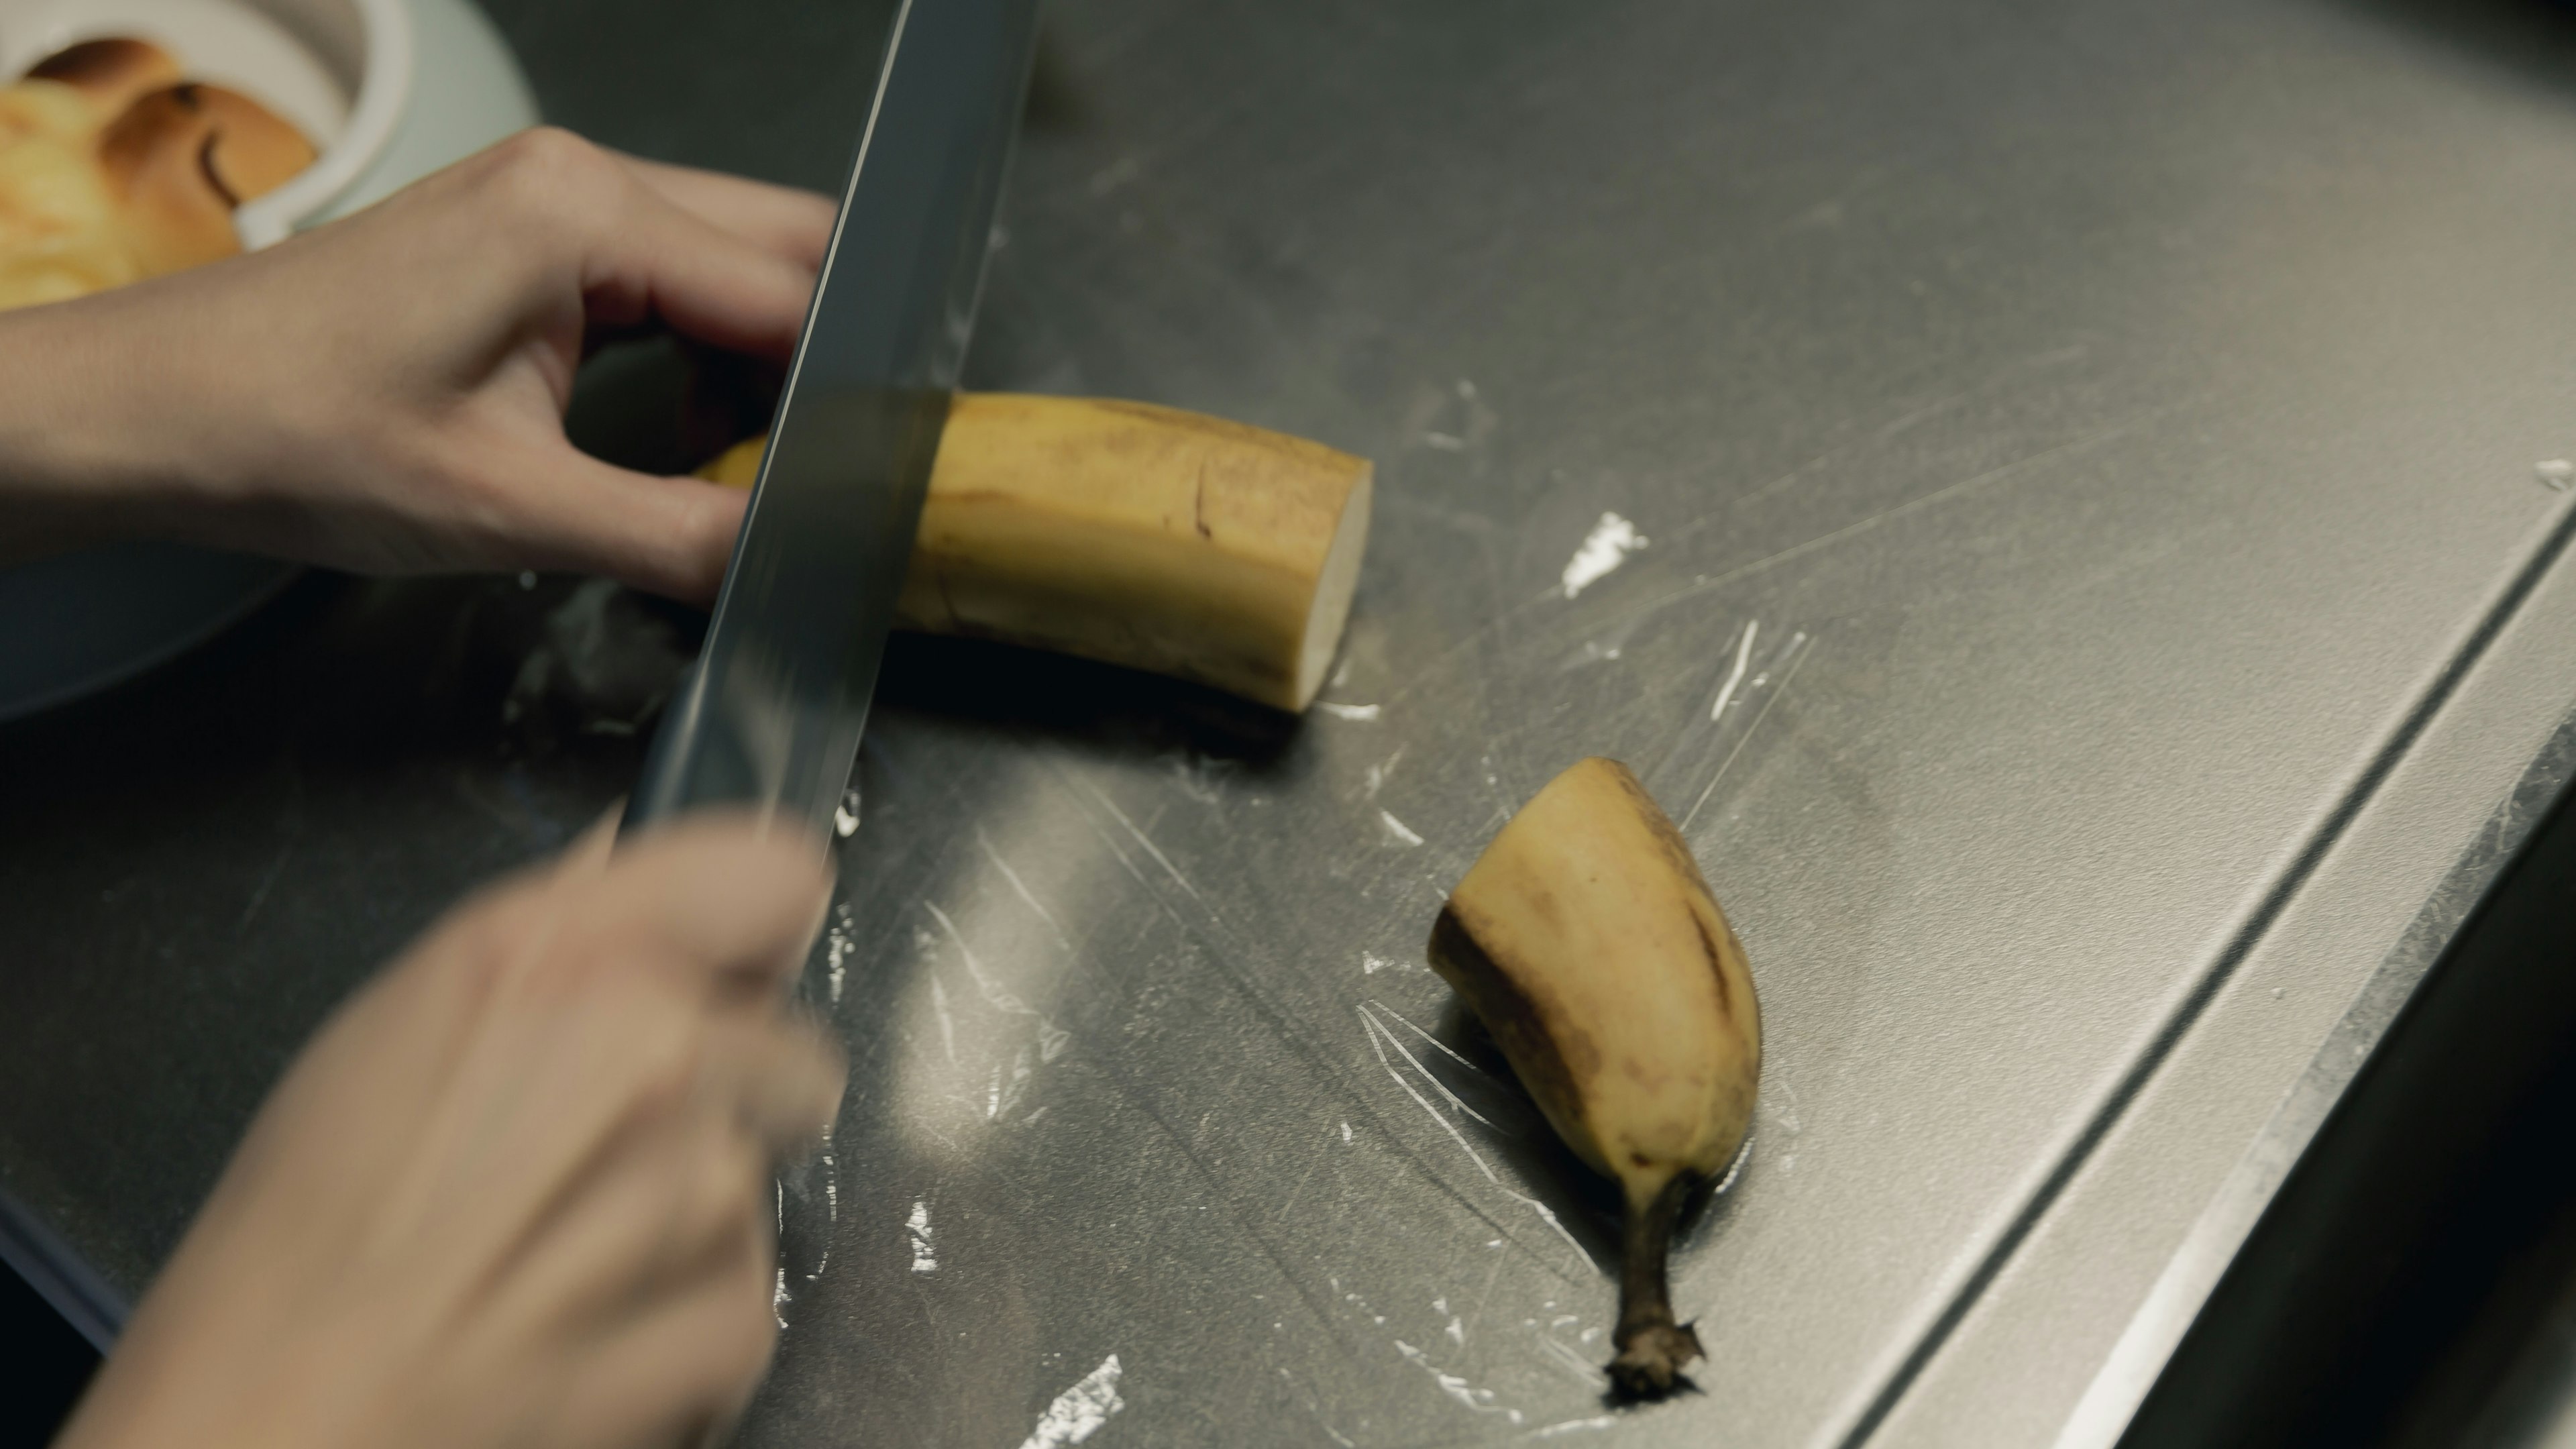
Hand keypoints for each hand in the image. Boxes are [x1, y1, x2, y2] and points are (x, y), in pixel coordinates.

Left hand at [0, 129, 833, 602]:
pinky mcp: (527, 237)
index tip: (856, 485)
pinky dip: (697, 354)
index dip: (835, 397)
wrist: (151, 413)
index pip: (789, 294)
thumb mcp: (509, 512)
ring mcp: (550, 199)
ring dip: (755, 364)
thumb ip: (673, 535)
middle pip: (782, 251)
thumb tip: (783, 560)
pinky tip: (681, 433)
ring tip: (739, 467)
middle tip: (809, 475)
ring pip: (731, 263)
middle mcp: (576, 178)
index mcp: (581, 212)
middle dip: (814, 365)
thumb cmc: (287, 432)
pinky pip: (665, 278)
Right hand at [52, 813, 844, 1448]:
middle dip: (723, 1095)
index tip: (719, 970)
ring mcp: (697, 1191)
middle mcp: (645, 1054)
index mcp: (552, 960)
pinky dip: (685, 1322)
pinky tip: (584, 1327)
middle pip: (788, 1046)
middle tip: (600, 1154)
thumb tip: (633, 850)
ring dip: (695, 1215)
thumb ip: (552, 929)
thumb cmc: (296, 1250)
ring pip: (763, 1175)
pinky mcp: (722, 1319)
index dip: (747, 934)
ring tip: (564, 1253)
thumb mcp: (391, 1031)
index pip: (769, 877)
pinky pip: (751, 1295)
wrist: (267, 1431)